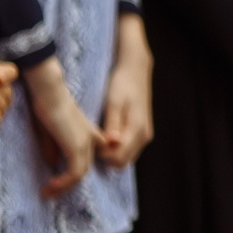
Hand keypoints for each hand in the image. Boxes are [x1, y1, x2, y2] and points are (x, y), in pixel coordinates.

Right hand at [23, 59, 95, 197]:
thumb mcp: (49, 132)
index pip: (85, 158)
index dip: (72, 173)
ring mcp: (86, 143)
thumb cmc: (46, 106)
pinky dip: (63, 183)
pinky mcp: (77, 146)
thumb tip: (53, 165)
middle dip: (66, 184)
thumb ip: (53, 149)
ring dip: (63, 187)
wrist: (49, 92)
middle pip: (82, 169)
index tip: (55, 182)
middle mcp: (90, 140)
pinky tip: (50, 186)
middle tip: (48, 192)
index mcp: (86, 134)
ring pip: (80, 174)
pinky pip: (74, 173)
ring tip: (47, 192)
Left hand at [95, 16, 153, 168]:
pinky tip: (105, 137)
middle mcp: (144, 135)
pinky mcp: (143, 132)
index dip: (100, 156)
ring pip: (126, 157)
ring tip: (96, 141)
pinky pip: (129, 149)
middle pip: (122, 162)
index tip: (87, 146)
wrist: (135, 70)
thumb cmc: (121, 84)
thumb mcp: (114, 102)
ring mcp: (145, 134)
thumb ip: (113, 124)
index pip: (118, 157)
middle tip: (89, 145)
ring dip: (111, 154)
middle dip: (105, 158)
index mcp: (137, 129)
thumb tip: (111, 143)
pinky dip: (117, 149)